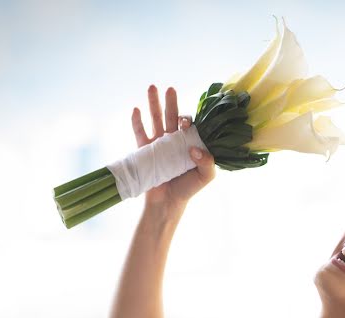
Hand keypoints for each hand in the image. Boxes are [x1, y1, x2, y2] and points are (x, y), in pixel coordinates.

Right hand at [131, 84, 214, 209]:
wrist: (167, 203)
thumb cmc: (188, 189)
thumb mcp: (206, 176)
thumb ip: (208, 162)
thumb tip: (194, 148)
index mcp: (190, 143)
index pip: (189, 125)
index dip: (187, 120)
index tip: (184, 123)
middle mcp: (174, 140)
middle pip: (171, 116)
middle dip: (171, 102)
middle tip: (170, 88)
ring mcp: (159, 144)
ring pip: (155, 120)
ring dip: (153, 104)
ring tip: (152, 88)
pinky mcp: (145, 151)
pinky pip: (140, 133)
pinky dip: (137, 121)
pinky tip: (136, 109)